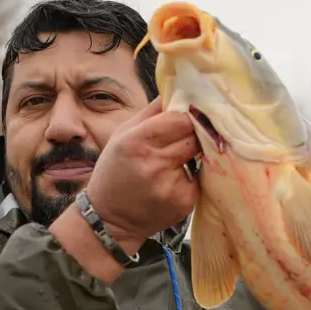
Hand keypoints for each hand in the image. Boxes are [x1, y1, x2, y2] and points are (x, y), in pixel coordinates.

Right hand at [86, 97, 200, 248]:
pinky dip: (192, 176)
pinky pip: (199, 178)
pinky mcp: (183, 201)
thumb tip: (178, 89)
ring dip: (194, 154)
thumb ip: (151, 113)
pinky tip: (173, 180)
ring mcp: (171, 184)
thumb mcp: (121, 135)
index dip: (189, 115)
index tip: (192, 115)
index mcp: (138, 141)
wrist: (110, 219)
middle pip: (195, 136)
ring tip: (176, 159)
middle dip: (196, 133)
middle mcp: (155, 162)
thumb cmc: (115, 172)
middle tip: (190, 135)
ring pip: (200, 156)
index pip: (181, 118)